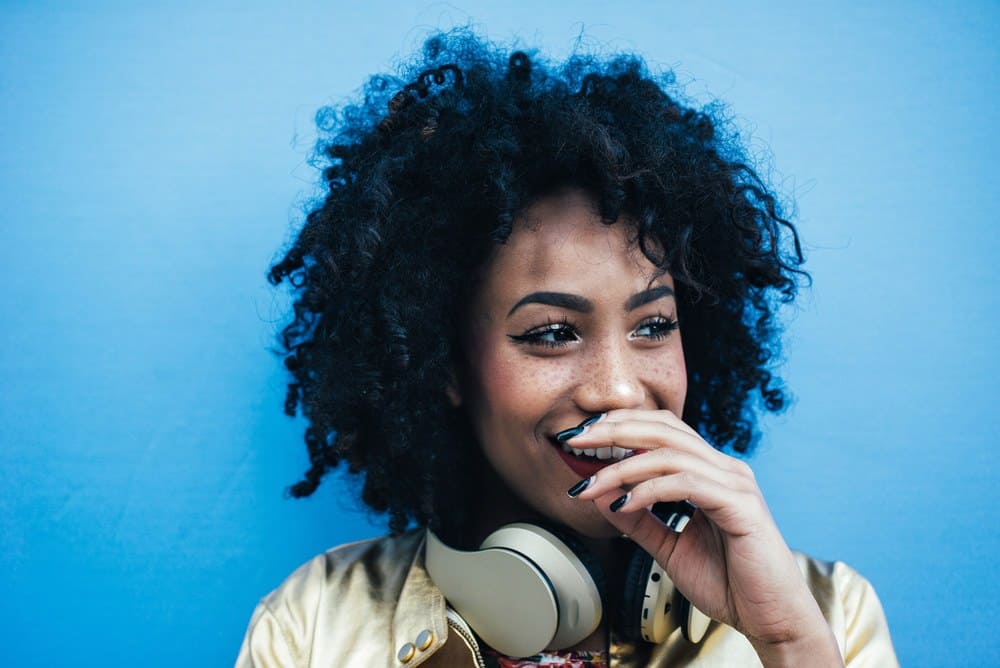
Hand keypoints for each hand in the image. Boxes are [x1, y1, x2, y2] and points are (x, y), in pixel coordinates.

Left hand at [567, 409, 842, 665]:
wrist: (771, 620)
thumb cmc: (729, 584)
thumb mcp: (670, 548)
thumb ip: (639, 521)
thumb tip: (602, 496)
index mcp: (711, 472)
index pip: (662, 429)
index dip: (620, 426)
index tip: (580, 439)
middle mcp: (725, 469)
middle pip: (663, 428)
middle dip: (613, 431)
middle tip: (575, 442)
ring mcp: (736, 483)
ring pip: (670, 453)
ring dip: (622, 466)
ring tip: (591, 484)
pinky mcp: (742, 505)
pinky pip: (687, 483)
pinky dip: (649, 489)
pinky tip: (624, 504)